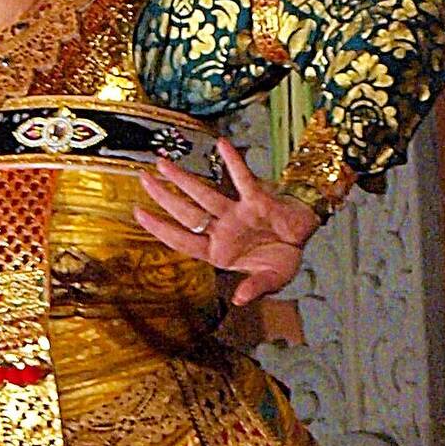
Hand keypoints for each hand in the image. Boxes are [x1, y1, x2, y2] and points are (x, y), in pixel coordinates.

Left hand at [134, 138, 319, 304]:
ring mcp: (237, 214)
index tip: (138, 213)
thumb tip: (239, 300)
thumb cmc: (283, 258)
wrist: (305, 238)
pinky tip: (222, 144)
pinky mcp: (258, 200)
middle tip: (142, 178)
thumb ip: (255, 288)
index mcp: (219, 252)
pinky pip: (243, 180)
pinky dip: (234, 163)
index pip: (182, 240)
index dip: (160, 228)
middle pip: (187, 213)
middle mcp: (223, 231)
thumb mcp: (271, 280)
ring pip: (205, 195)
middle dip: (163, 197)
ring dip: (185, 179)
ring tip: (163, 162)